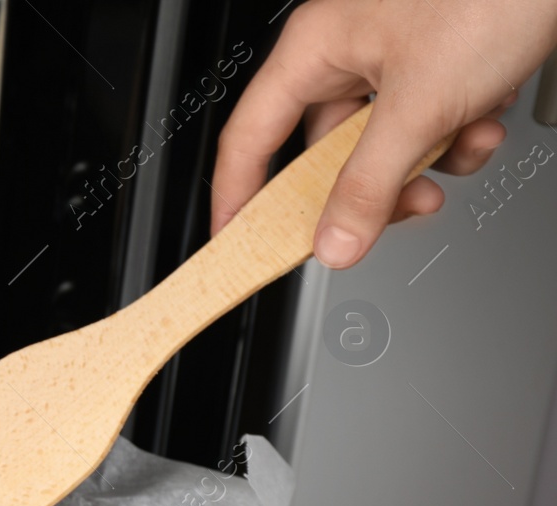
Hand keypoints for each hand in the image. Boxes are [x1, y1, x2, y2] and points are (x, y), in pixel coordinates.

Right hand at [210, 0, 556, 267]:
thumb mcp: (420, 105)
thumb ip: (370, 185)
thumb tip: (334, 241)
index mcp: (314, 49)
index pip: (250, 140)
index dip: (237, 196)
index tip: (235, 242)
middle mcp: (345, 51)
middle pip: (327, 153)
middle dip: (370, 187)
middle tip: (385, 216)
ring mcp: (392, 57)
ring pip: (385, 146)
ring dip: (428, 162)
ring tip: (464, 145)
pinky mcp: (436, 62)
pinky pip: (427, 126)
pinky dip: (458, 136)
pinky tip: (485, 119)